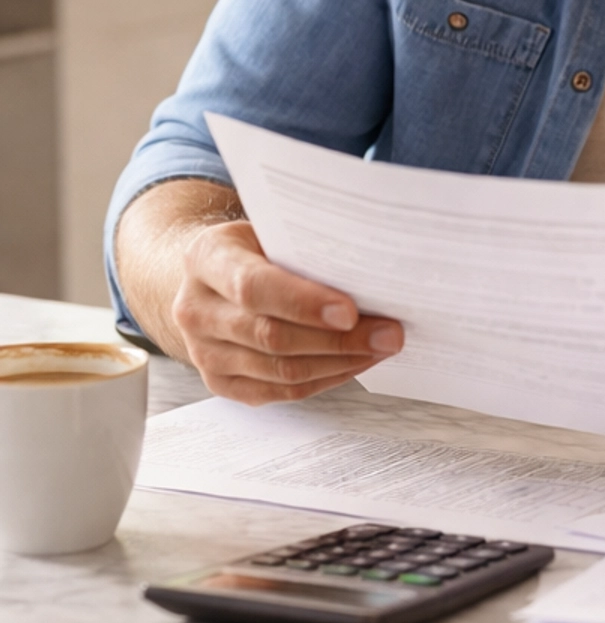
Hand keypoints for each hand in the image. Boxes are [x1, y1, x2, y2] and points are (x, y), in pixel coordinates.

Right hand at [168, 219, 402, 404]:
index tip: (351, 311)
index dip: (303, 303)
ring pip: (280, 370)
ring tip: (381, 347)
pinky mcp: (220, 383)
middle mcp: (195, 309)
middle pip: (271, 336)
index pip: (253, 287)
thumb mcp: (268, 230)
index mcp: (205, 259)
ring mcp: (203, 352)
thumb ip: (303, 248)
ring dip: (340, 362)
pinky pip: (280, 391)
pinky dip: (325, 379)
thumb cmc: (252, 249)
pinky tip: (355, 363)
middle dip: (339, 339)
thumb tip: (371, 272)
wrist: (208, 278)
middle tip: (390, 334)